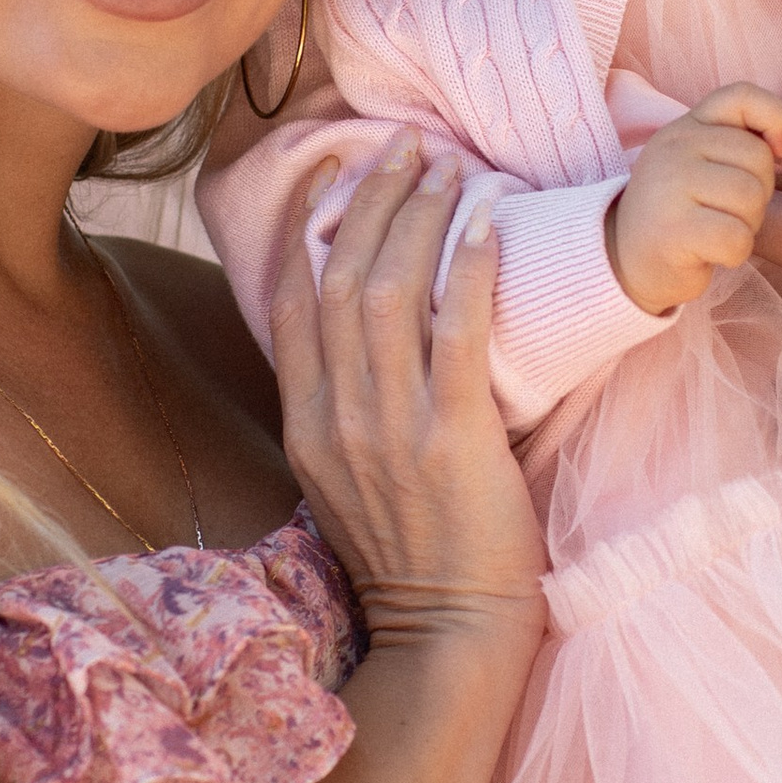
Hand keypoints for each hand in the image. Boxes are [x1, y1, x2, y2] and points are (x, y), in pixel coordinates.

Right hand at [271, 134, 543, 633]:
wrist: (446, 636)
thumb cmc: (416, 565)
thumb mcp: (351, 486)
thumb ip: (348, 417)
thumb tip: (365, 349)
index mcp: (306, 427)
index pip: (294, 302)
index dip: (311, 225)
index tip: (336, 171)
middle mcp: (338, 418)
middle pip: (340, 279)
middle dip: (371, 199)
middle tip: (404, 146)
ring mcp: (391, 427)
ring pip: (390, 291)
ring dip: (418, 216)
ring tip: (444, 166)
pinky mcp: (452, 438)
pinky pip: (455, 331)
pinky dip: (468, 268)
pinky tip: (487, 222)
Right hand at [607, 82, 781, 316]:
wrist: (623, 261)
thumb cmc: (681, 211)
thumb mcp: (702, 161)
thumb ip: (738, 139)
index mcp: (687, 125)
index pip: (742, 97)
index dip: (776, 118)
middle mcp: (674, 146)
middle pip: (759, 160)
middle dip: (758, 194)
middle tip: (725, 211)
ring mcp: (669, 185)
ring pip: (751, 199)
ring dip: (747, 226)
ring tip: (716, 230)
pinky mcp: (672, 229)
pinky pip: (737, 238)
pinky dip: (733, 254)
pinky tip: (708, 253)